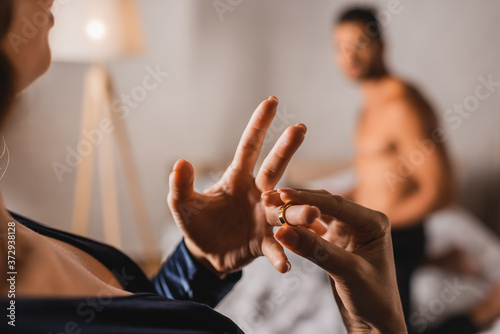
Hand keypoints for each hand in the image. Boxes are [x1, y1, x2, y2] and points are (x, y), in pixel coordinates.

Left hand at [167, 97, 305, 276]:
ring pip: (284, 210)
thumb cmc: (197, 221)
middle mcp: (257, 193)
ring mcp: (263, 218)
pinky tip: (285, 265)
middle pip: (274, 169)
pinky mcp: (264, 243)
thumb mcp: (183, 204)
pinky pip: (275, 248)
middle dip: (285, 149)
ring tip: (311, 210)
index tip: (271, 101)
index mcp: (237, 178)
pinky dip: (280, 255)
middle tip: (300, 129)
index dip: (259, 125)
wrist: (206, 252)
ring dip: (297, 210)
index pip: (249, 147)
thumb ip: (181, 185)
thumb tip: (180, 163)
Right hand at [263, 189, 406, 333]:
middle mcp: (359, 222)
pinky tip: (278, 222)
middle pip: (323, 205)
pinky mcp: (333, 243)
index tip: (282, 194)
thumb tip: (282, 231)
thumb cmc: (373, 299)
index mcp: (373, 222)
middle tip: (269, 197)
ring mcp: (345, 232)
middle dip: (296, 200)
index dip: (307, 199)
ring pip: (314, 215)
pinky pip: (310, 231)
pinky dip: (295, 227)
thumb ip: (316, 249)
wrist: (375, 325)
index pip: (336, 204)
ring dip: (293, 211)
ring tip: (268, 205)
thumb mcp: (346, 271)